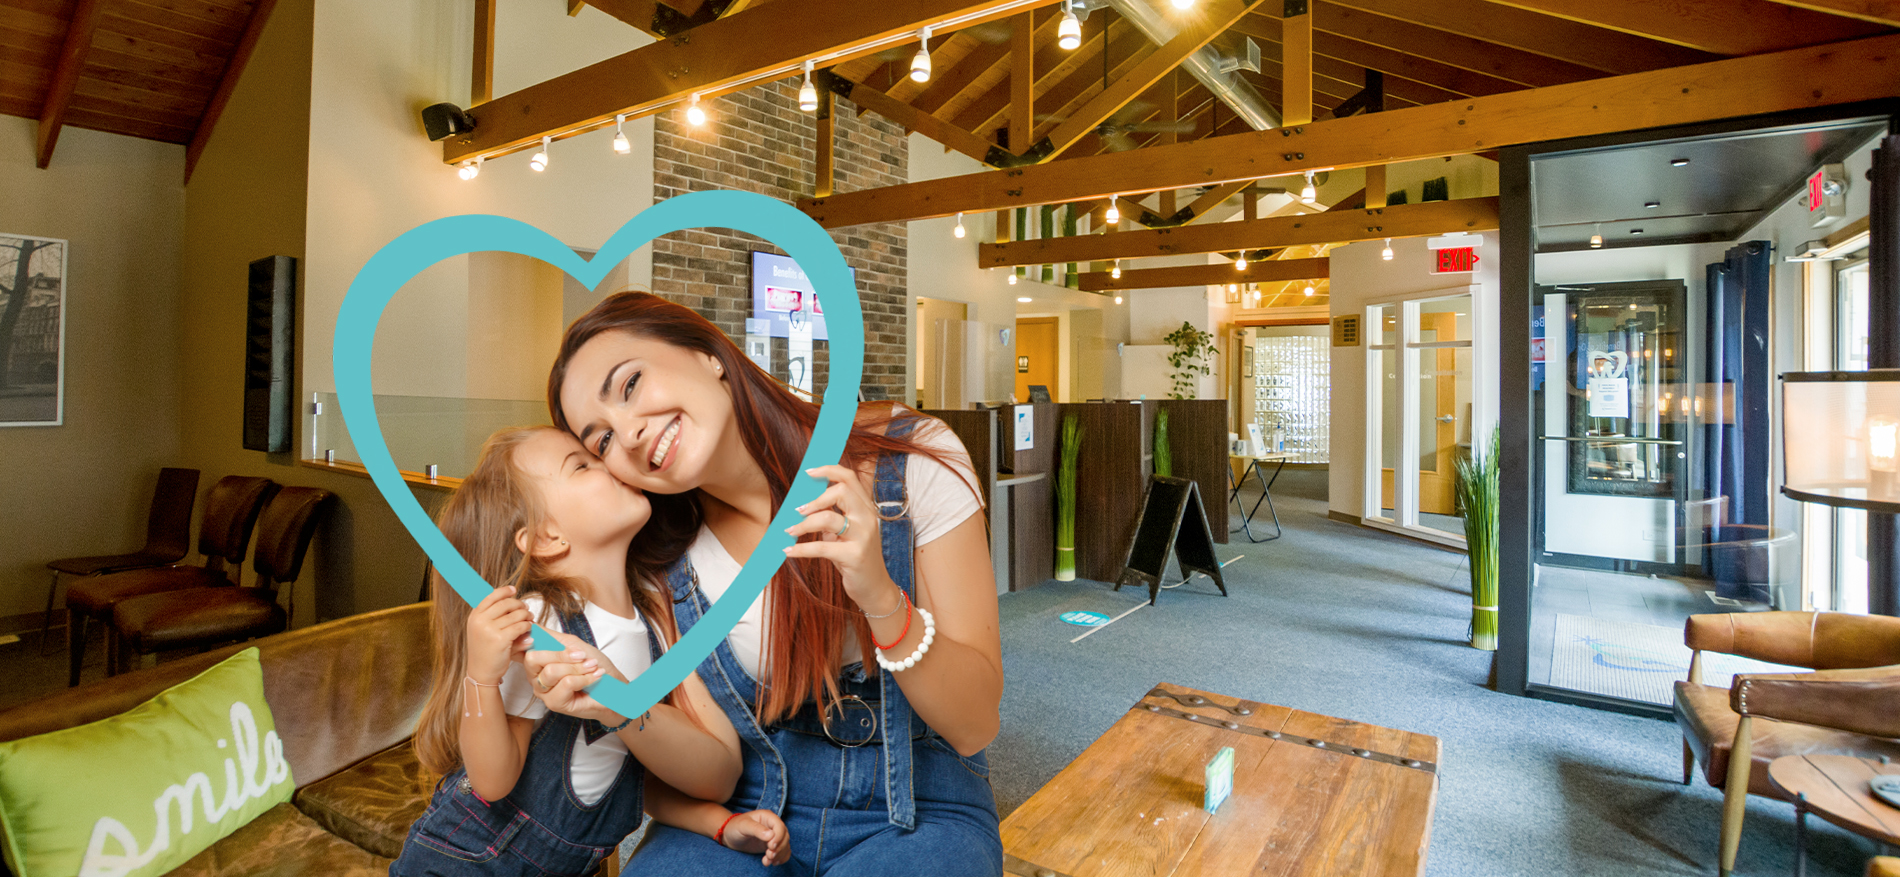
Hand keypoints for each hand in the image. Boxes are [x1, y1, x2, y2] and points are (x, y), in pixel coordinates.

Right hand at [465, 586, 532, 684]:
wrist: (481, 672)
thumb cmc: (484, 651)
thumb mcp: (481, 630)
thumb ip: (492, 615)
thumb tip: (511, 597)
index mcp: (474, 616)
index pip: (490, 596)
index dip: (504, 591)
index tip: (514, 590)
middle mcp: (480, 621)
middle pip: (505, 603)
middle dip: (519, 604)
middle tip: (526, 609)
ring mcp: (489, 629)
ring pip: (515, 614)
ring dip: (526, 615)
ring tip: (530, 618)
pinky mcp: (500, 639)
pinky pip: (520, 626)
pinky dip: (527, 626)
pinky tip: (529, 628)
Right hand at [524, 630, 621, 722]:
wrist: (614, 687)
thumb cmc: (594, 665)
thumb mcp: (572, 644)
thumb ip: (550, 636)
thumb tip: (530, 626)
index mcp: (536, 661)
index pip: (523, 646)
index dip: (532, 639)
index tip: (557, 641)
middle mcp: (534, 677)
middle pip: (533, 658)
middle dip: (562, 654)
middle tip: (582, 656)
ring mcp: (542, 692)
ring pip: (551, 671)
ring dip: (578, 667)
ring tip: (592, 667)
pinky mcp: (554, 703)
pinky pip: (566, 683)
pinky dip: (585, 677)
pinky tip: (595, 677)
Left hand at [720, 809, 788, 865]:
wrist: (730, 836)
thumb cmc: (735, 827)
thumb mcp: (743, 826)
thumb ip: (756, 829)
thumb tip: (771, 836)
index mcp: (768, 817)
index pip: (780, 826)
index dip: (778, 837)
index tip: (771, 847)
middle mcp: (773, 826)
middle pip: (785, 837)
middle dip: (779, 848)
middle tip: (769, 855)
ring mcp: (773, 836)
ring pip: (785, 846)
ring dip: (779, 855)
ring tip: (767, 861)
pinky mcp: (772, 845)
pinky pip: (783, 852)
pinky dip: (780, 858)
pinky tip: (771, 862)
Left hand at [783, 464, 901, 615]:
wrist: (875, 587)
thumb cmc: (855, 556)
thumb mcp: (846, 532)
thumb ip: (832, 515)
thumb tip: (802, 503)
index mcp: (866, 508)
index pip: (849, 478)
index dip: (828, 470)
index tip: (807, 472)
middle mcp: (868, 518)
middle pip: (841, 491)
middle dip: (814, 499)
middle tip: (797, 510)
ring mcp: (863, 536)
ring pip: (828, 518)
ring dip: (803, 524)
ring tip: (789, 530)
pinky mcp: (854, 556)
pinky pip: (822, 548)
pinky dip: (801, 549)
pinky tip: (788, 551)